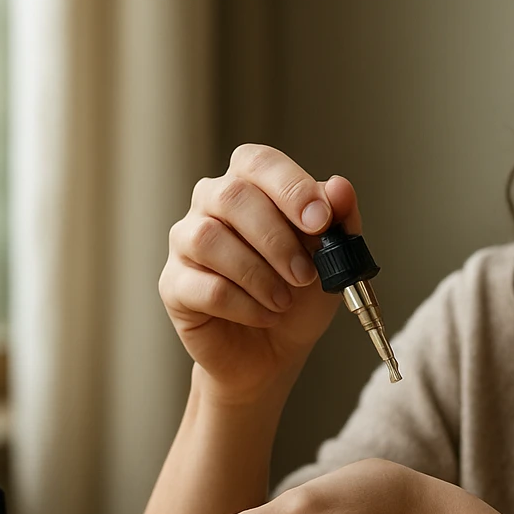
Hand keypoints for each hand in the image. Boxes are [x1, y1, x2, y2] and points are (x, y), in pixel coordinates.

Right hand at [159, 144, 362, 405]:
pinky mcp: (174, 284)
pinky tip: (265, 316)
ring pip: (209, 239)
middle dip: (277, 239)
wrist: (275, 352)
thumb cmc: (301, 295)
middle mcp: (210, 203)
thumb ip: (339, 220)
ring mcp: (186, 242)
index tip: (319, 221)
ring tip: (284, 301)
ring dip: (258, 274)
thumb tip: (339, 187)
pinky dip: (244, 305)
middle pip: (232, 196)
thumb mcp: (334, 258)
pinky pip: (204, 286)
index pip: (258, 161)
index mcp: (250, 184)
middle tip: (306, 275)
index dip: (289, 186)